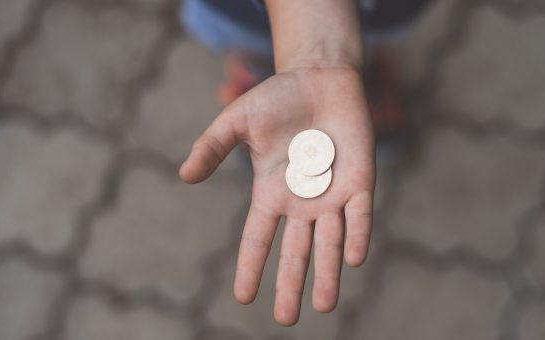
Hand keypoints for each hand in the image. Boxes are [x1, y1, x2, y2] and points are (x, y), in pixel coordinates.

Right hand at [179, 66, 374, 325]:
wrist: (321, 78)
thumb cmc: (278, 98)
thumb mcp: (238, 121)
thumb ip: (213, 147)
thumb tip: (185, 176)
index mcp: (271, 193)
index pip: (258, 237)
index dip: (250, 265)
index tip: (242, 296)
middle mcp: (301, 202)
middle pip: (295, 251)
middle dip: (290, 284)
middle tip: (286, 319)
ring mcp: (332, 194)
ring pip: (330, 242)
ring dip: (328, 273)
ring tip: (323, 305)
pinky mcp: (360, 181)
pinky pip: (359, 215)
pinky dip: (357, 235)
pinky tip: (353, 259)